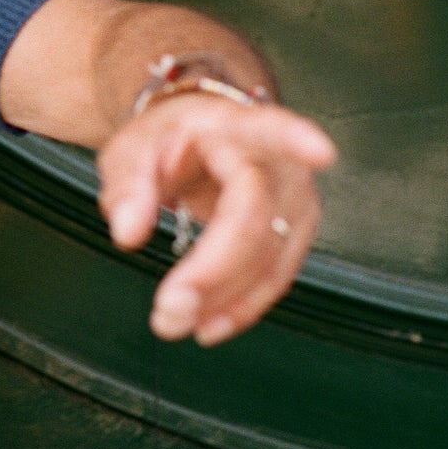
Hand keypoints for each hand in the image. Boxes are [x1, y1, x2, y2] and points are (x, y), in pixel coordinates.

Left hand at [96, 93, 336, 346]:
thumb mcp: (131, 151)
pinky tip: (211, 323)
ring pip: (270, 259)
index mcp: (232, 125)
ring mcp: (294, 197)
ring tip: (177, 321)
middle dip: (213, 272)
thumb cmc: (168, 142)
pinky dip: (243, 306)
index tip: (320, 152)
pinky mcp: (296, 230)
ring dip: (225, 300)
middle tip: (169, 310)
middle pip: (254, 219)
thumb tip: (127, 230)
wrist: (195, 142)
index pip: (269, 128)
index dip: (297, 138)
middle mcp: (276, 159)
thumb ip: (127, 186)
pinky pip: (277, 275)